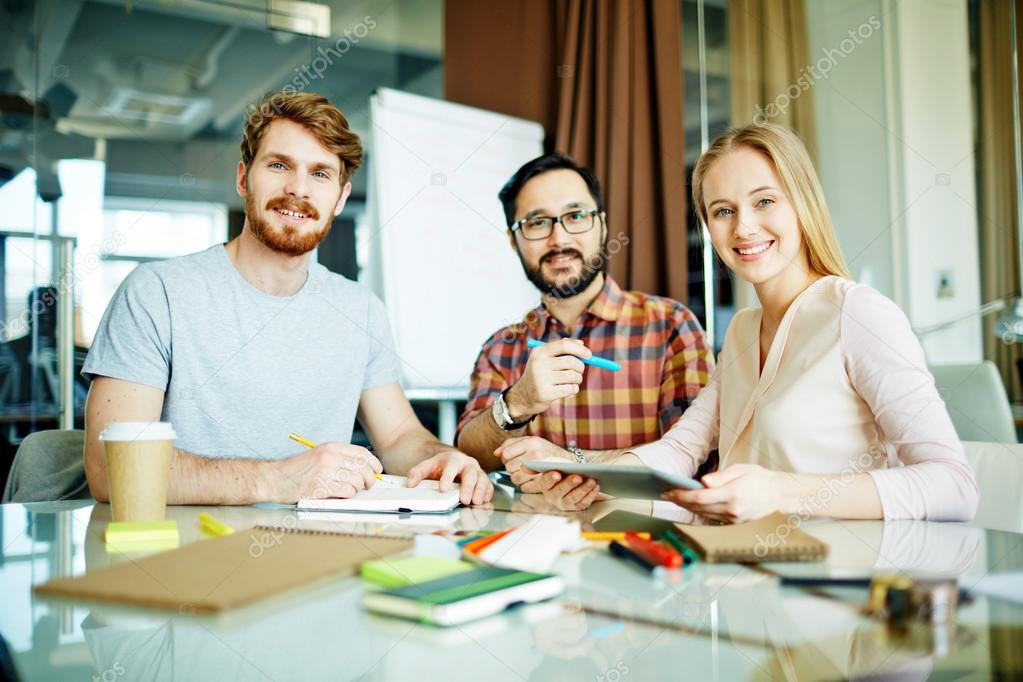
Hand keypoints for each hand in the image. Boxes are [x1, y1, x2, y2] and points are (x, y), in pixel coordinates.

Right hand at [271, 442, 381, 502]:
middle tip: (367, 485)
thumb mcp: (319, 456)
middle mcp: (330, 457)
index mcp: (331, 447)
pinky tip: (339, 494)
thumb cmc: (297, 470)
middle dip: (369, 479)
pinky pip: (346, 492)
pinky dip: (347, 495)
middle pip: (362, 468)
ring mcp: (326, 472)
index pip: (361, 453)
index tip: (377, 470)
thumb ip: (340, 459)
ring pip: (357, 481)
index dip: (373, 463)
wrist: (275, 479)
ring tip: (348, 490)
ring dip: (356, 488)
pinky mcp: (321, 487)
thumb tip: (364, 468)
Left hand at [406, 451, 493, 505]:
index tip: (443, 489)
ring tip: (476, 502)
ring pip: (482, 479)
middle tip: (463, 500)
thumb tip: (410, 484)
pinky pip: (488, 485)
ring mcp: (477, 471)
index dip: (448, 477)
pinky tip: (484, 500)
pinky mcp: (483, 479)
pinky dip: (487, 493)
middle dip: (467, 487)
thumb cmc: (440, 466)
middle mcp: (467, 463)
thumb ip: (417, 473)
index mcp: (453, 459)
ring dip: (480, 491)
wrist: (451, 461)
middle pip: (470, 473)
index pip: (451, 466)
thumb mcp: (427, 466)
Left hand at [496, 436, 573, 491]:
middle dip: (512, 468)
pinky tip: (531, 480)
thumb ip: (510, 444)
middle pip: (508, 467)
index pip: (505, 454)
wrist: (568, 462)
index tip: (513, 458)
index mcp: (530, 442)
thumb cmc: (546, 450)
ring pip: (514, 479)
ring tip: (525, 473)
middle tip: (520, 466)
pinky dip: (525, 485)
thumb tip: (496, 453)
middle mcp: (535, 454)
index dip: (506, 458)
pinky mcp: (542, 481)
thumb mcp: (529, 440)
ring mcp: (539, 468)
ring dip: (517, 478)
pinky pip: (523, 487)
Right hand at [505, 338, 590, 419]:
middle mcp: (538, 364)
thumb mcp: (546, 358)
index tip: (589, 355)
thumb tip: (581, 343)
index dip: (580, 349)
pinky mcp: (545, 393)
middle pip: (571, 361)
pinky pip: (571, 389)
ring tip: (572, 382)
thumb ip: (562, 348)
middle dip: (581, 367)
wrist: (523, 396)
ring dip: (578, 380)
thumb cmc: (540, 374)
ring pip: (573, 376)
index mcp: (539, 352)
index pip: (564, 345)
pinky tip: (567, 391)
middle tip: (579, 371)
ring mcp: (541, 379)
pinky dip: (573, 390)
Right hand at [529, 469, 600, 511]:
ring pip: (573, 498)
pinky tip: (595, 487)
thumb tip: (522, 466)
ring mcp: (564, 503)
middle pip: (560, 491)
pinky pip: (583, 503)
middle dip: (569, 484)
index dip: (550, 478)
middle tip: (578, 476)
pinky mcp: (576, 507)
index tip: (556, 473)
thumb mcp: (549, 463)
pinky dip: (590, 495)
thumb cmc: (562, 468)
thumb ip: (536, 466)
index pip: (545, 482)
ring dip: (583, 489)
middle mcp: (552, 496)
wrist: (575, 473)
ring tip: (591, 480)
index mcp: (544, 485)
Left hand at [660, 464, 788, 522]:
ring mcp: (733, 519)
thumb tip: (703, 482)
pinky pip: (711, 518)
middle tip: (665, 494)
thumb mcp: (740, 470)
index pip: (700, 497)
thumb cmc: (759, 478)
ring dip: (687, 507)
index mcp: (733, 494)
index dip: (681, 495)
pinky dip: (699, 512)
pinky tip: (690, 505)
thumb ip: (721, 477)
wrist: (778, 494)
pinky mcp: (734, 523)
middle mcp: (732, 510)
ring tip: (674, 498)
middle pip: (698, 507)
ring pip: (703, 514)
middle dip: (680, 501)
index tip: (668, 490)